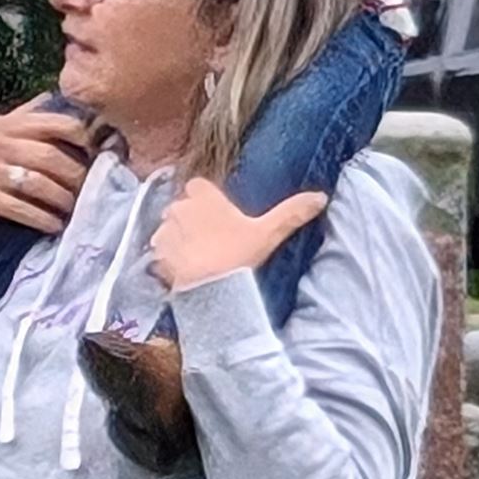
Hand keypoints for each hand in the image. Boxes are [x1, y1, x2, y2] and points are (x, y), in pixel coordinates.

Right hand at [0, 101, 93, 264]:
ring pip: (38, 181)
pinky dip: (42, 218)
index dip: (80, 136)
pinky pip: (20, 207)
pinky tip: (53, 225)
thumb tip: (55, 98)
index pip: (52, 121)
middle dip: (75, 175)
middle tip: (88, 191)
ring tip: (73, 210)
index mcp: (2, 125)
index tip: (97, 154)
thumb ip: (23, 121)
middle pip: (49, 155)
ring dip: (61, 199)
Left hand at [150, 178, 326, 292]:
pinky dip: (168, 256)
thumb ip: (292, 213)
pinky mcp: (156, 254)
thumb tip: (322, 196)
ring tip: (196, 255)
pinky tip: (184, 268)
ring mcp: (164, 231)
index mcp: (204, 198)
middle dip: (190, 218)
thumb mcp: (269, 234)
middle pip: (181, 206)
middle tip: (209, 238)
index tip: (216, 213)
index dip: (205, 199)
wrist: (211, 292)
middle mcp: (179, 209)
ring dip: (177, 236)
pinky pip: (159, 250)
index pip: (197, 186)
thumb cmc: (238, 258)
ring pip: (168, 227)